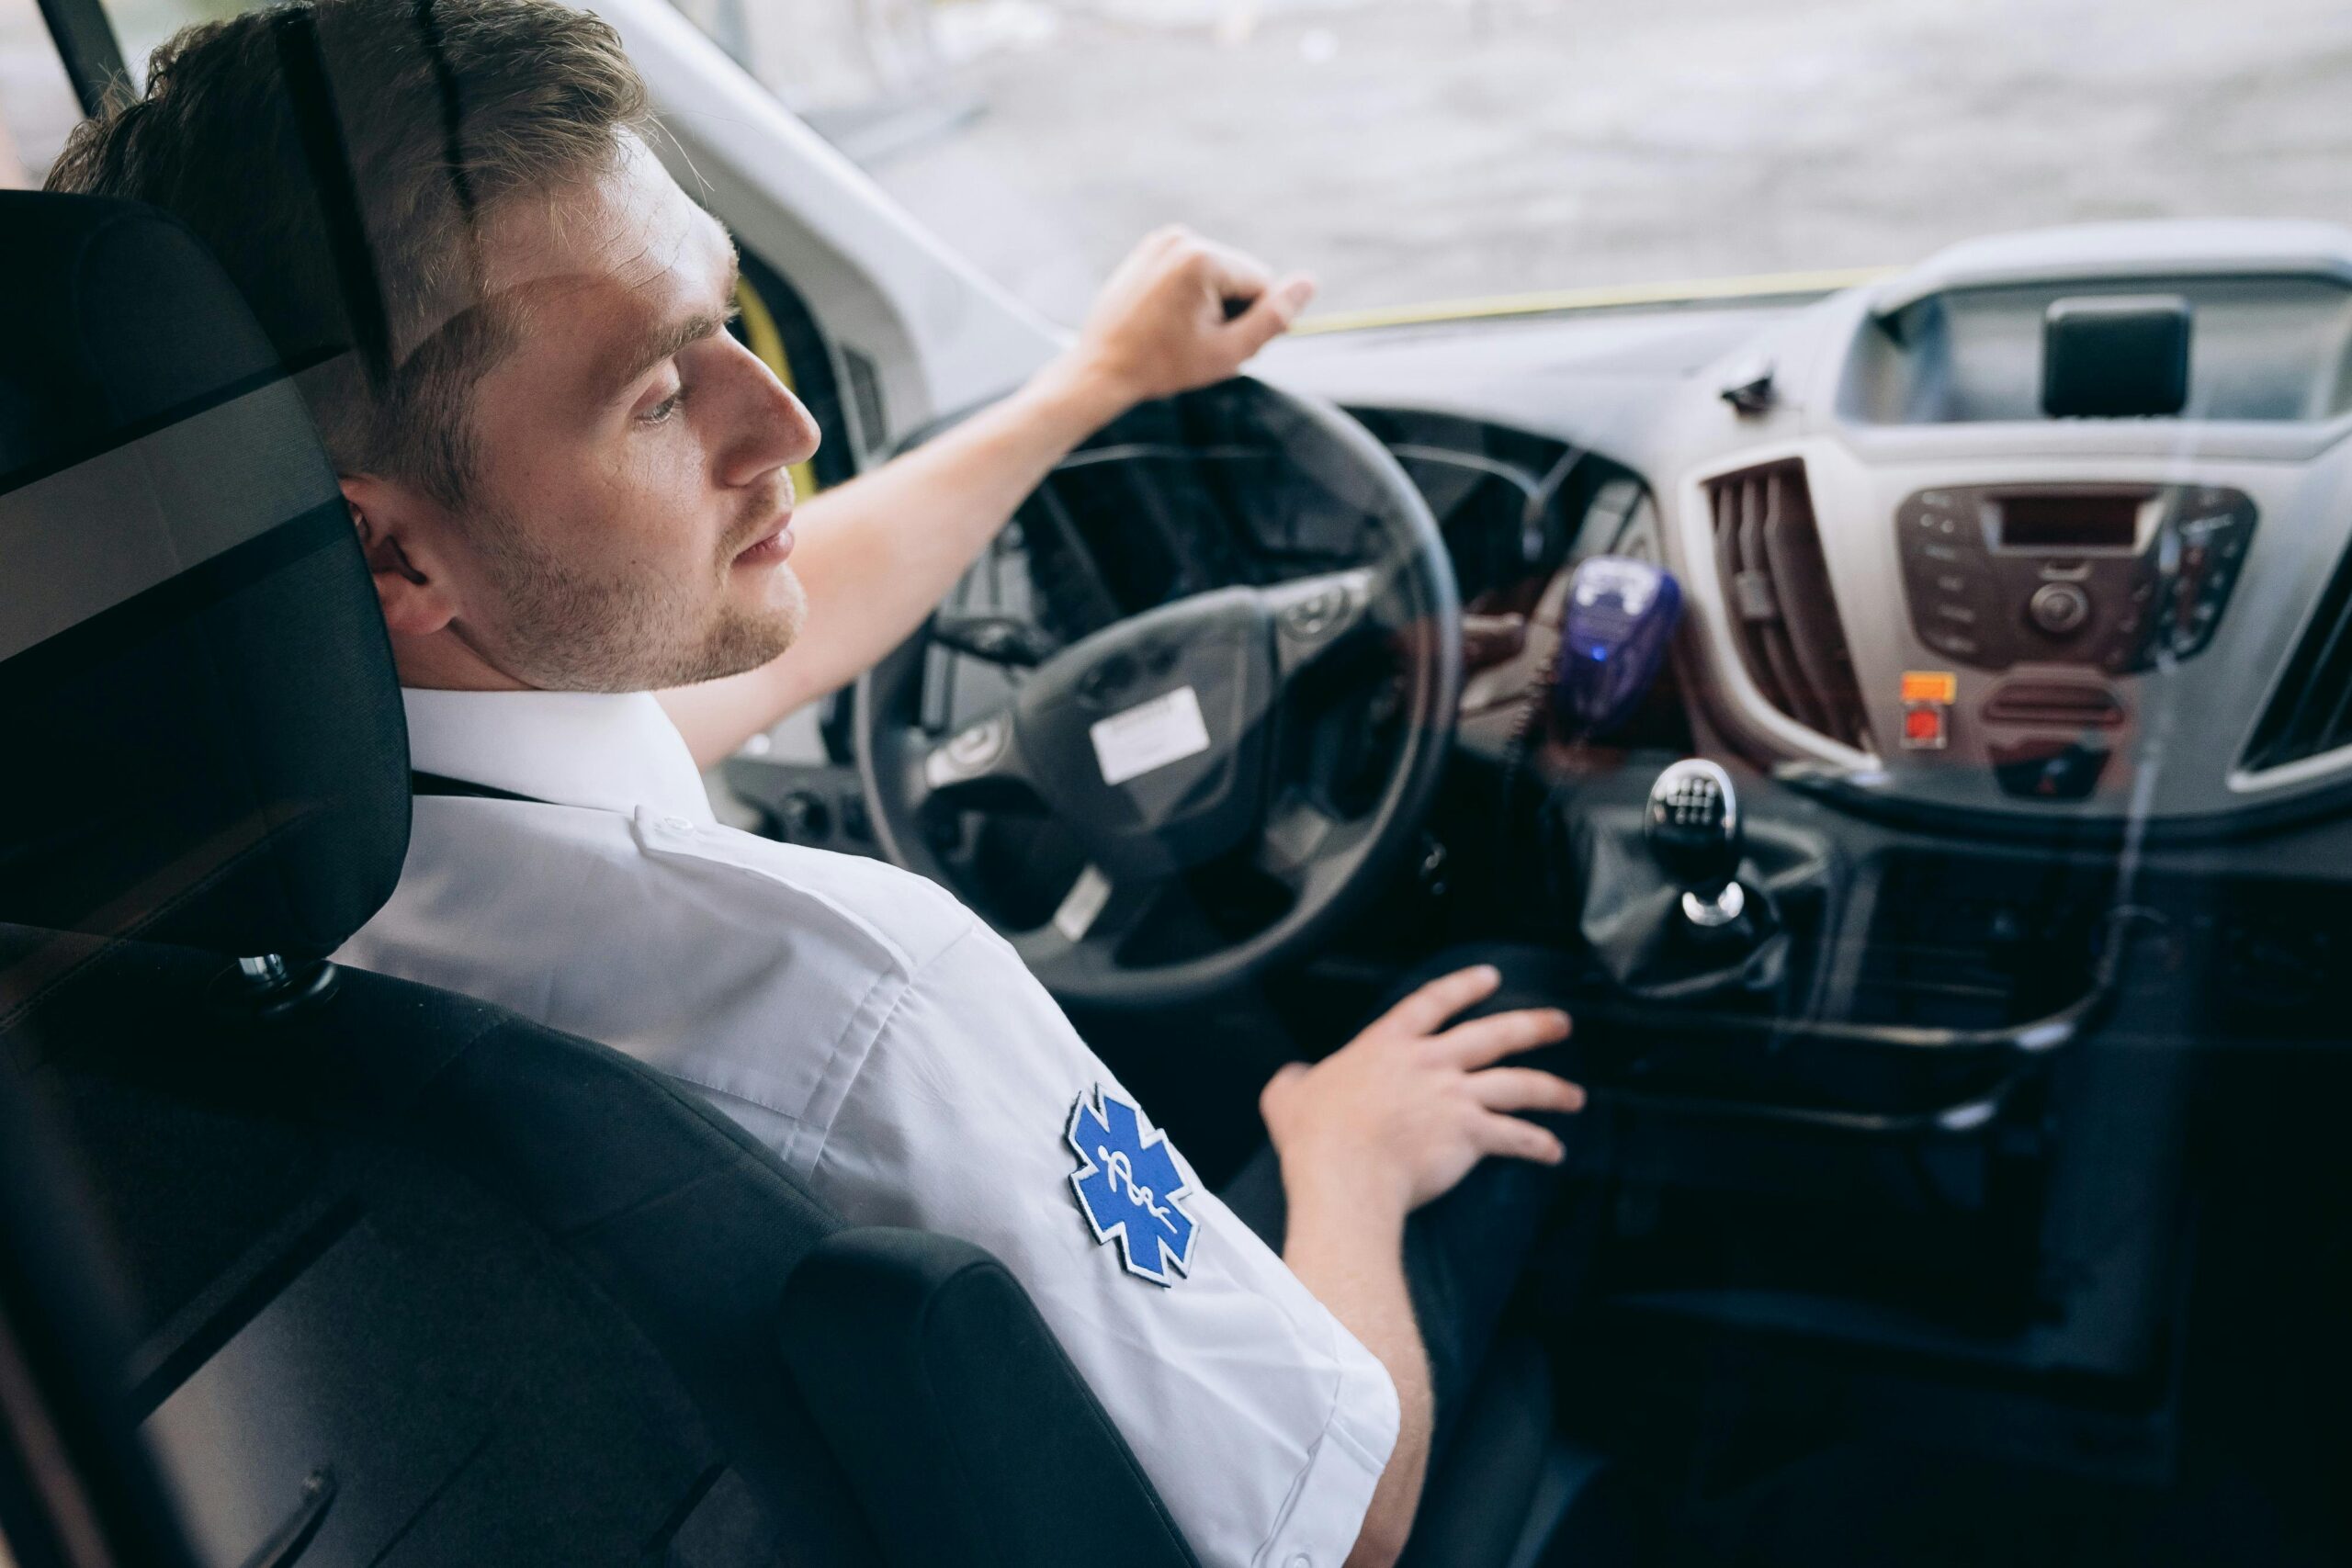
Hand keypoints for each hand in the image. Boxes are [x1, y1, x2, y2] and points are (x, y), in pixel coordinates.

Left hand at [1063, 226, 1315, 409]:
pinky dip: (1188, 295)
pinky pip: (1191, 272)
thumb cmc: (1163, 366)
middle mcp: (1182, 238)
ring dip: (1210, 304)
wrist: (1100, 368)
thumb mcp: (1228, 351)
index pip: (1261, 285)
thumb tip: (1310, 282)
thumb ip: (1273, 317)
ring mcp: (1161, 241)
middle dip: (1229, 310)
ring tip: (1177, 332)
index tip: (1215, 343)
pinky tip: (1165, 319)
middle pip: (1239, 276)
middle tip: (1194, 342)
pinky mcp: (1149, 250)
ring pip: (1216, 275)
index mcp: (1203, 258)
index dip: (1249, 321)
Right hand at [1259, 965, 1581, 1229]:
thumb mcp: (1289, 1097)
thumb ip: (1295, 1081)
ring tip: (1575, 1096)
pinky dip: (1539, 1144)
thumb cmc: (1316, 1137)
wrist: (1345, 1173)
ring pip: (1517, 1084)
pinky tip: (1554, 1151)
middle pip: (1493, 1035)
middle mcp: (1429, 1063)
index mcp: (1388, 1045)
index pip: (1432, 1002)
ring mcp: (1454, 1097)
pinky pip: (1515, 1137)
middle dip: (1532, 1026)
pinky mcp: (1470, 1135)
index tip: (1490, 977)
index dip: (1463, 986)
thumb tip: (1292, 1078)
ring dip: (1552, 1090)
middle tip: (1561, 1023)